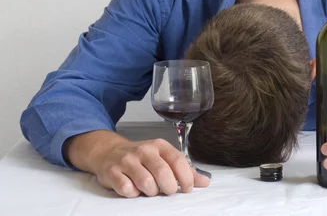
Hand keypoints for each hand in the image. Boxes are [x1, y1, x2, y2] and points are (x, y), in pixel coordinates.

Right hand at [65, 131, 209, 197]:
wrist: (108, 152)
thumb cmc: (141, 158)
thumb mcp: (163, 158)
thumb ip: (184, 170)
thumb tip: (205, 182)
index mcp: (160, 145)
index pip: (178, 160)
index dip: (186, 177)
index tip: (187, 188)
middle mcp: (144, 150)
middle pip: (163, 173)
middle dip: (169, 188)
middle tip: (167, 190)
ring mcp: (127, 160)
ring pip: (146, 183)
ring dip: (151, 192)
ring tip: (150, 189)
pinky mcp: (112, 172)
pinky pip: (127, 189)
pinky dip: (133, 194)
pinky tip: (133, 188)